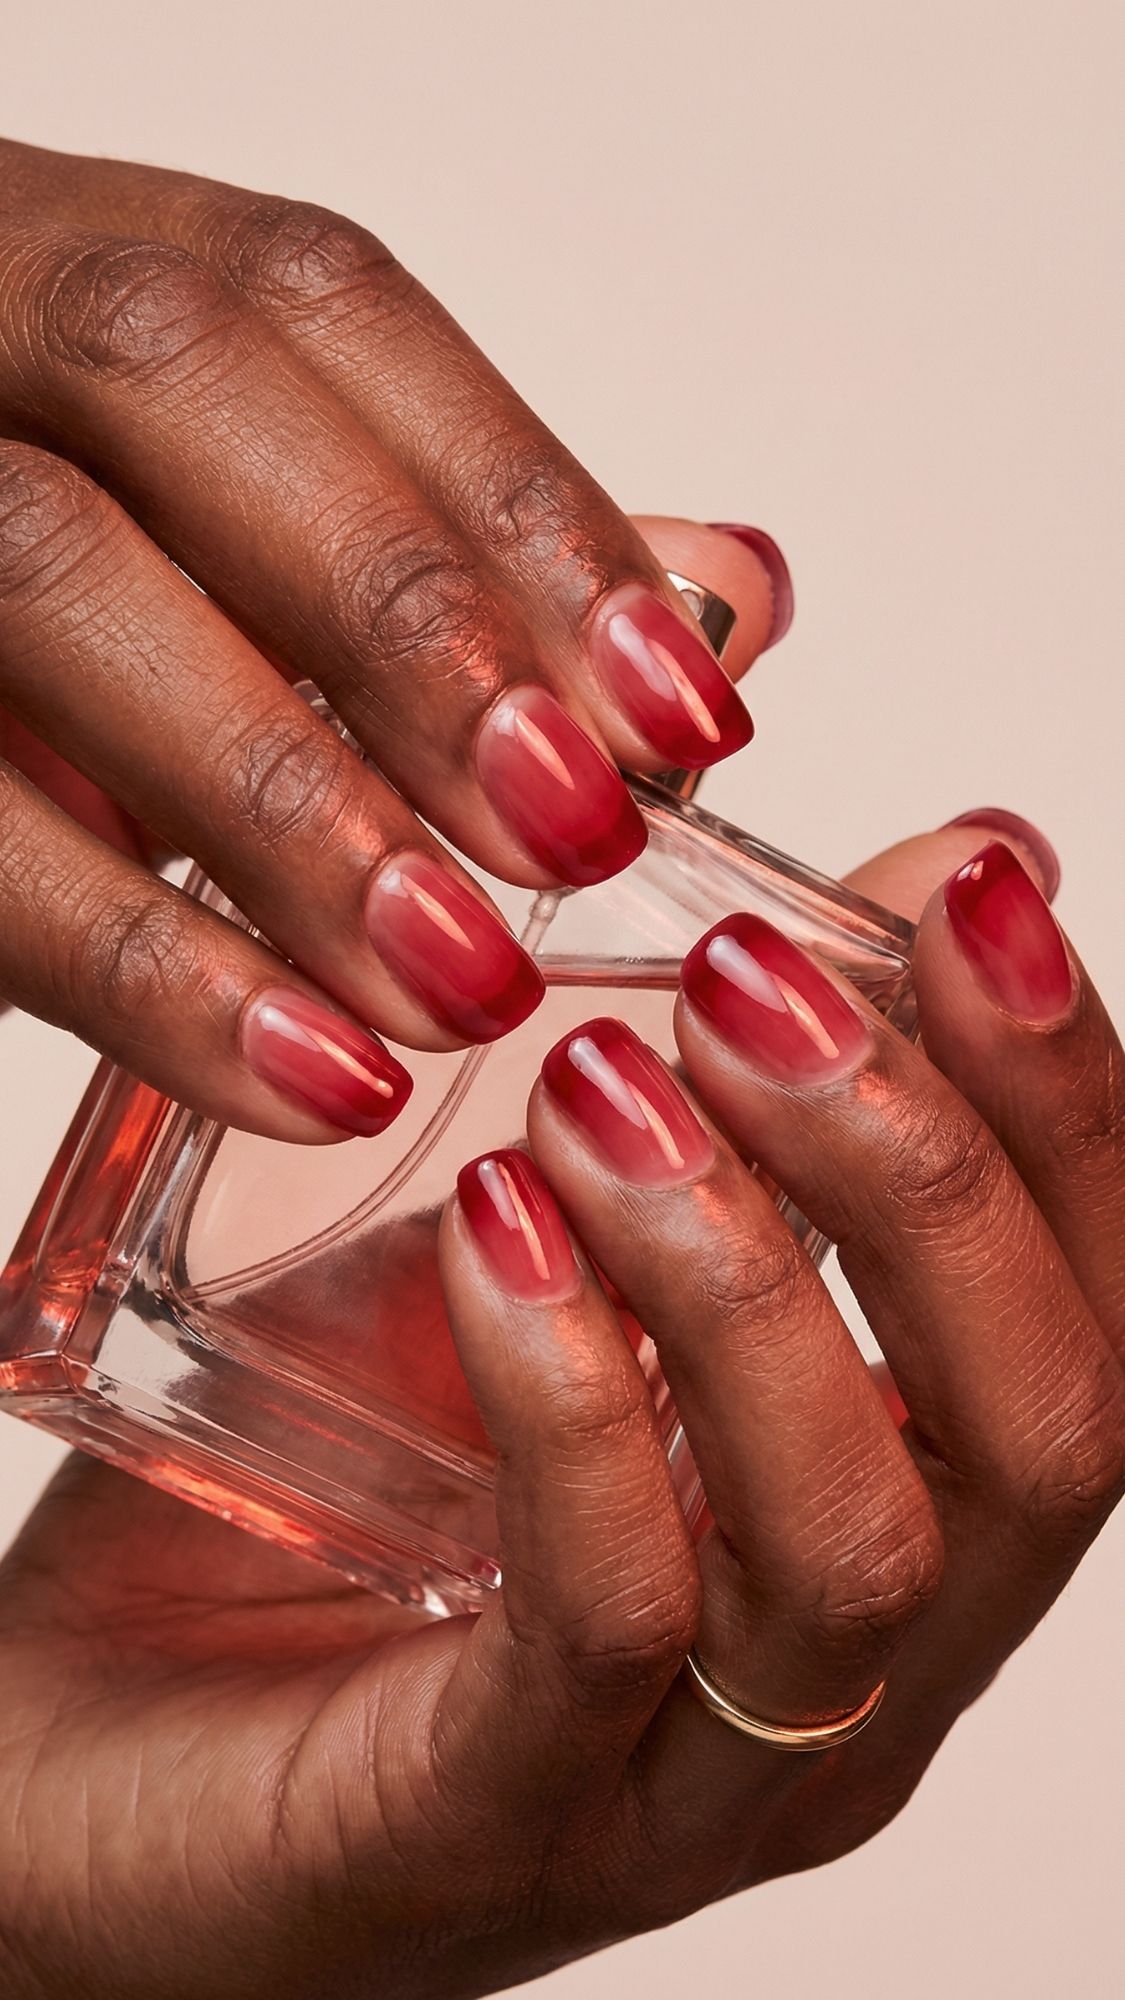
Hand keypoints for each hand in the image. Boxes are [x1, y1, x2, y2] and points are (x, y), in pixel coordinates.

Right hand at [0, 137, 786, 1139]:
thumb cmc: (71, 610)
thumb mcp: (245, 561)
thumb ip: (471, 560)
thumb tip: (730, 589)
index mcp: (86, 269)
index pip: (316, 301)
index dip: (516, 499)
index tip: (674, 707)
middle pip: (169, 381)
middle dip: (403, 616)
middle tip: (569, 832)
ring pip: (50, 581)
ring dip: (291, 803)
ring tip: (461, 980)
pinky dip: (147, 970)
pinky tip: (307, 1067)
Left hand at [1, 809, 1120, 1997]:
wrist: (83, 1747)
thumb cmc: (314, 1496)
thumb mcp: (535, 1241)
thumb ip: (716, 1081)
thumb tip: (924, 862)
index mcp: (887, 1510)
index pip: (1086, 1316)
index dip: (1066, 1101)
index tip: (970, 902)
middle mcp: (847, 1667)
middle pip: (1041, 1436)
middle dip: (929, 1173)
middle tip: (752, 991)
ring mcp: (691, 1772)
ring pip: (858, 1539)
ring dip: (749, 1270)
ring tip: (601, 1090)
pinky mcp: (501, 1819)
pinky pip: (612, 1614)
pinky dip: (577, 1393)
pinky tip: (499, 1229)